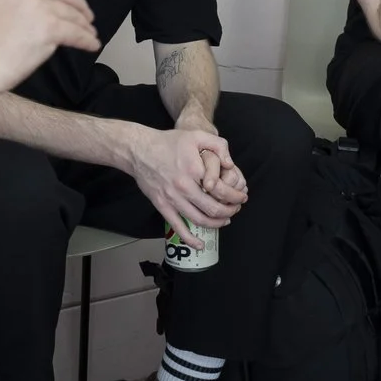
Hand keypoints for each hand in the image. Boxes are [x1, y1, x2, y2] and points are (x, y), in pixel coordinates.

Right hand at [128, 125, 244, 243]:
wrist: (139, 150)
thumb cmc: (168, 142)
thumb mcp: (196, 135)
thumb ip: (218, 145)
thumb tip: (230, 165)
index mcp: (195, 170)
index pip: (222, 190)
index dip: (235, 196)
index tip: (241, 197)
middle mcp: (184, 187)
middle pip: (213, 208)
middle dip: (229, 211)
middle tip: (236, 209)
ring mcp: (172, 198)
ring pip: (199, 219)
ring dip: (216, 223)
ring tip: (225, 220)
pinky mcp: (162, 205)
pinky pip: (178, 227)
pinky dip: (190, 238)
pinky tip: (200, 244)